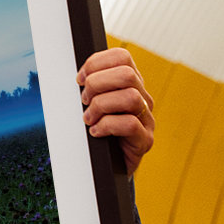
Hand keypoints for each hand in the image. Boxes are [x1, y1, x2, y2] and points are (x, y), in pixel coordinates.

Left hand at [77, 47, 154, 175]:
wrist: (107, 166)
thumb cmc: (97, 131)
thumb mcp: (91, 104)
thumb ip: (89, 87)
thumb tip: (77, 77)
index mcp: (130, 84)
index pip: (121, 57)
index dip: (96, 63)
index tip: (79, 79)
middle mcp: (142, 98)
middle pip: (127, 74)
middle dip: (97, 84)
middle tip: (84, 101)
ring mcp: (147, 119)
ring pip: (130, 97)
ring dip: (101, 106)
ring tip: (88, 119)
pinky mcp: (145, 140)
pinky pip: (130, 124)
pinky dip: (106, 126)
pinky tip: (95, 132)